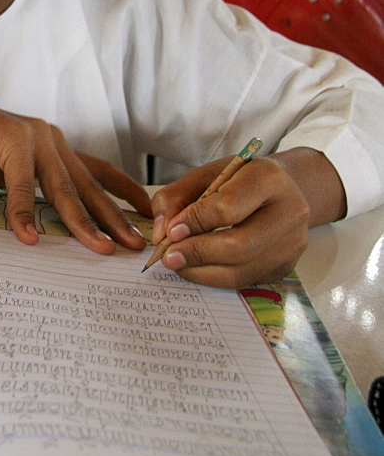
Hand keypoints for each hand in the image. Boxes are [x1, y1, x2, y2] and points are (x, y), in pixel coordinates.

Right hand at [0, 87, 150, 253]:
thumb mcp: (10, 174)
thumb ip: (32, 192)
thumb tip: (45, 225)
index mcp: (55, 147)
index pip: (100, 172)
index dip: (125, 193)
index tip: (147, 214)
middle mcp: (52, 141)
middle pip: (90, 187)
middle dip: (114, 218)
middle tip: (134, 245)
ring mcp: (35, 139)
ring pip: (64, 189)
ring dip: (81, 223)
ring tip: (98, 248)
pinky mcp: (13, 142)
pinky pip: (22, 187)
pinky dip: (24, 215)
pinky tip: (29, 238)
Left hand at [149, 147, 345, 288]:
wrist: (283, 190)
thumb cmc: (240, 180)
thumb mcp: (207, 174)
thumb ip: (177, 196)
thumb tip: (162, 233)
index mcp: (268, 178)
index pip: (228, 207)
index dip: (195, 222)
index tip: (171, 231)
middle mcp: (290, 212)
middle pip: (239, 245)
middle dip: (197, 253)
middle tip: (169, 256)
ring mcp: (292, 243)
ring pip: (242, 271)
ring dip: (202, 271)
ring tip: (179, 263)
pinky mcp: (287, 267)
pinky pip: (246, 281)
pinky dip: (215, 278)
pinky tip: (199, 267)